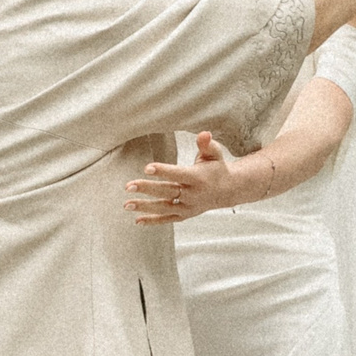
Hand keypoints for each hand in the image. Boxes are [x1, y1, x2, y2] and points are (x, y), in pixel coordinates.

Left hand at [125, 132, 253, 223]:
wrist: (229, 190)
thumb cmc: (217, 168)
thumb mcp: (214, 154)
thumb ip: (207, 144)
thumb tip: (203, 134)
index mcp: (199, 178)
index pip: (178, 174)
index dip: (163, 171)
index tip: (147, 168)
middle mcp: (193, 194)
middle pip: (167, 191)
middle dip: (147, 188)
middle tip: (129, 186)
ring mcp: (189, 207)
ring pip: (164, 208)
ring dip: (145, 207)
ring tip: (127, 204)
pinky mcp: (185, 215)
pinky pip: (168, 219)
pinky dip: (153, 221)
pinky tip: (138, 220)